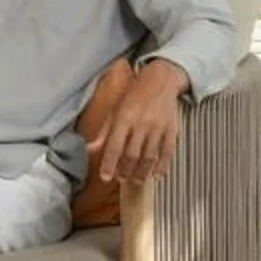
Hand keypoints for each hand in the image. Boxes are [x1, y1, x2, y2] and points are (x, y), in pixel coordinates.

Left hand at [91, 61, 190, 186]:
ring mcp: (157, 127)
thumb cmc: (133, 96)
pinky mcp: (171, 129)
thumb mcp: (115, 110)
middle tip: (121, 180)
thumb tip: (88, 150)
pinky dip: (162, 166)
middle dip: (125, 170)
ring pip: (149, 156)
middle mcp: (140, 123)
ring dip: (142, 172)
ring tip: (136, 180)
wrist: (160, 80)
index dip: (109, 163)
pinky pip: (167, 152)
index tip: (105, 177)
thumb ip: (104, 133)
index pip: (114, 146)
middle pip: (132, 154)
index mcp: (123, 117)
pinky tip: (157, 175)